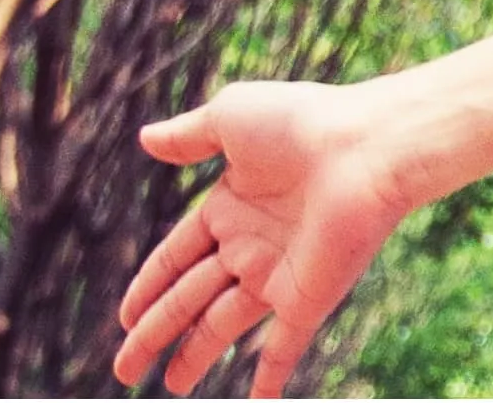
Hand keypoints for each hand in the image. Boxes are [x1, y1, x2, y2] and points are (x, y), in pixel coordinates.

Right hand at [110, 79, 428, 396]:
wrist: (368, 147)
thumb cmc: (303, 123)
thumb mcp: (232, 117)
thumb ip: (190, 136)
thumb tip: (145, 138)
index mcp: (231, 207)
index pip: (176, 257)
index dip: (148, 286)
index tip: (123, 317)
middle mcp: (252, 245)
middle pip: (189, 298)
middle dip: (154, 332)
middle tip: (125, 368)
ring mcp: (279, 274)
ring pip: (222, 326)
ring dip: (194, 356)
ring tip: (169, 386)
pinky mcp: (307, 298)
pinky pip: (283, 345)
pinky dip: (269, 376)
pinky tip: (257, 402)